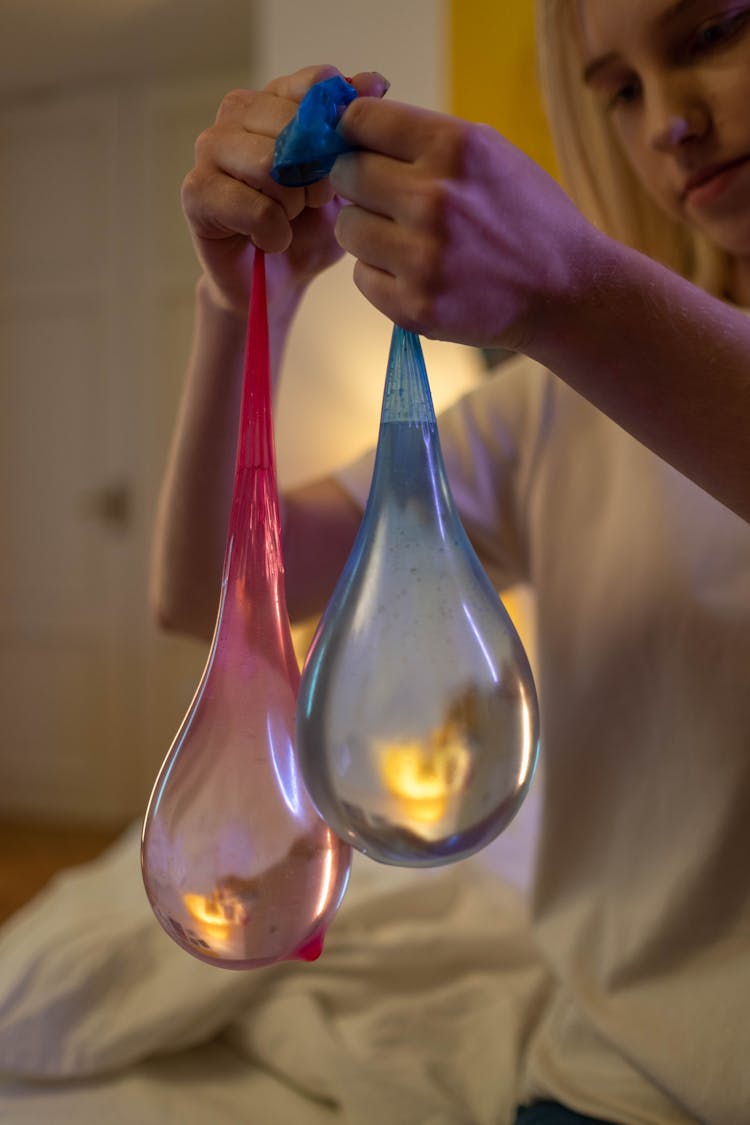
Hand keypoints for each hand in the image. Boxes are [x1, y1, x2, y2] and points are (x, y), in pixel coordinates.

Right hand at [181, 65, 389, 317]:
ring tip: (290, 220)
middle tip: (312, 204)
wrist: (281, 281)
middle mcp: (236, 113)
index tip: (338, 168)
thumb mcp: (348, 179)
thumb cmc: (311, 227)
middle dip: (316, 176)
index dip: (338, 133)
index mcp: (275, 99)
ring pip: (270, 165)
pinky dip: (274, 233)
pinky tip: (270, 241)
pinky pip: (254, 208)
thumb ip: (358, 132)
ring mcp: (210, 149)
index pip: (315, 84)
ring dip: (293, 205)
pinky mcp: (196, 192)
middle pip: (293, 126)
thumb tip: (374, 80)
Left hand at [331, 98, 597, 352]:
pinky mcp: (415, 307)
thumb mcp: (491, 154)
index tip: (363, 146)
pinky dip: (382, 275)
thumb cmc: (526, 216)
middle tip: (389, 200)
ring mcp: (423, 259)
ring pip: (348, 229)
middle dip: (360, 184)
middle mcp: (435, 200)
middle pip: (346, 174)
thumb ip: (425, 139)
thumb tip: (351, 128)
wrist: (568, 291)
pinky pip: (362, 278)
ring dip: (368, 232)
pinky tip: (417, 274)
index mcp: (456, 148)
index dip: (355, 133)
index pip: (362, 121)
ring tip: (407, 240)